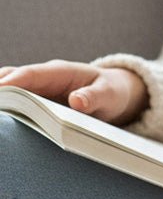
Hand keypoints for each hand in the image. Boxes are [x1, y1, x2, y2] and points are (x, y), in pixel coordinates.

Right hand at [0, 60, 148, 124]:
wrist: (114, 94)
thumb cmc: (112, 91)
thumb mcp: (110, 94)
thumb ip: (94, 97)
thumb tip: (77, 101)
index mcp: (60, 72)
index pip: (31, 74)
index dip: (12, 82)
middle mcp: (44, 79)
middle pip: (12, 81)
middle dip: (0, 92)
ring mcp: (37, 91)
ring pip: (10, 93)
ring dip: (1, 103)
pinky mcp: (36, 103)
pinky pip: (16, 106)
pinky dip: (7, 112)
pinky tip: (3, 126)